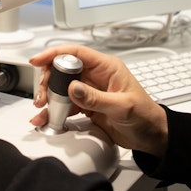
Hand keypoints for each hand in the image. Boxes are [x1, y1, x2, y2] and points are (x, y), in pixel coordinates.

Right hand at [28, 45, 167, 157]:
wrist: (152, 137)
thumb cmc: (145, 116)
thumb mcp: (122, 107)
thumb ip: (96, 98)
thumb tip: (73, 88)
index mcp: (107, 67)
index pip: (76, 53)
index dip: (55, 54)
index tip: (39, 60)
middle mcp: (96, 76)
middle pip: (64, 70)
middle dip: (49, 80)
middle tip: (42, 94)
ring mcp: (90, 91)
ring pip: (62, 88)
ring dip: (49, 96)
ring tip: (42, 108)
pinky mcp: (87, 106)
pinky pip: (66, 104)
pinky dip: (55, 110)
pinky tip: (47, 117)